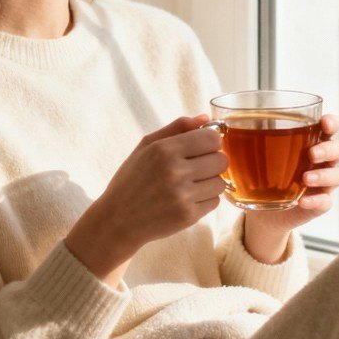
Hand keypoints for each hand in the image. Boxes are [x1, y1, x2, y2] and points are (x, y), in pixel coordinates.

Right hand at [65, 115, 226, 284]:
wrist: (117, 220)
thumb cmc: (131, 180)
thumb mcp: (146, 147)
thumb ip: (177, 128)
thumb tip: (205, 118)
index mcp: (164, 150)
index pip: (212, 138)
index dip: (211, 142)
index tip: (202, 148)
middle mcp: (175, 171)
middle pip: (221, 160)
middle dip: (213, 162)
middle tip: (197, 167)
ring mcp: (183, 196)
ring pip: (220, 182)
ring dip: (210, 182)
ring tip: (190, 185)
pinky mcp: (188, 216)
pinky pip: (215, 202)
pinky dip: (205, 200)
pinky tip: (187, 199)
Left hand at [242, 114, 338, 262]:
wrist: (258, 212)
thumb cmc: (254, 174)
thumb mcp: (245, 153)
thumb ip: (234, 136)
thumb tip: (211, 121)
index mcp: (307, 141)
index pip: (329, 126)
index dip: (331, 122)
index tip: (323, 122)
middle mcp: (319, 161)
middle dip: (329, 148)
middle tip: (311, 153)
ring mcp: (321, 184)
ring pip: (337, 175)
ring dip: (324, 175)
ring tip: (305, 178)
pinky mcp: (317, 205)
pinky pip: (325, 202)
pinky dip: (316, 200)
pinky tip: (302, 200)